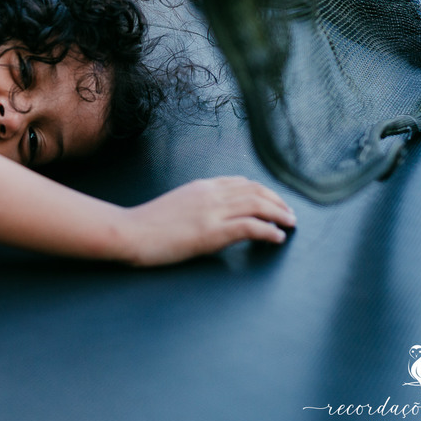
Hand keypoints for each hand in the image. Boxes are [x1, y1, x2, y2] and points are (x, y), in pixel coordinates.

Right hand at [123, 177, 295, 265]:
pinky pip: (250, 227)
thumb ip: (197, 205)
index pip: (240, 182)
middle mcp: (210, 194)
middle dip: (277, 201)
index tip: (273, 202)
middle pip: (255, 190)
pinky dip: (269, 231)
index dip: (262, 191)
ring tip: (291, 224)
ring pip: (257, 205)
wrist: (129, 232)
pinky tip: (277, 238)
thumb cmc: (146, 225)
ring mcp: (211, 212)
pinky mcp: (211, 232)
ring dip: (279, 214)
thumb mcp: (176, 205)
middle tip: (290, 214)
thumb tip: (213, 215)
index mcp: (201, 186)